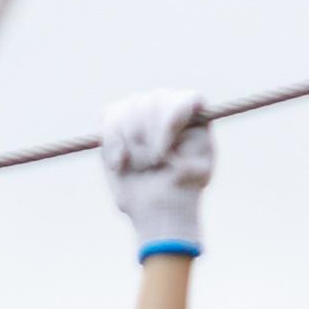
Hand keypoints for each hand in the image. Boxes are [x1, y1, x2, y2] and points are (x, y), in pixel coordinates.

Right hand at [99, 88, 216, 256]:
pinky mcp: (116, 121)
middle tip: (151, 165)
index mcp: (194, 115)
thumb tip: (178, 127)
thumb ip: (196, 144)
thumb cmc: (182, 189)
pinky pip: (108, 116)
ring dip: (131, 143)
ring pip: (128, 108)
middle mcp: (167, 106)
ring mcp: (140, 111)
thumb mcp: (199, 170)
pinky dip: (111, 142)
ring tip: (140, 167)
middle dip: (148, 135)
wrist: (157, 208)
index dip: (170, 122)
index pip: (186, 99)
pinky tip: (119, 164)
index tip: (162, 152)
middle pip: (154, 100)